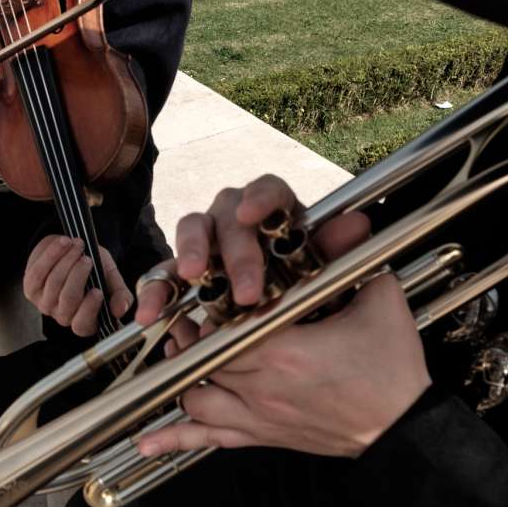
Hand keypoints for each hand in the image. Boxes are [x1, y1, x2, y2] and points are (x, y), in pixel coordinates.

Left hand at [24, 236, 132, 336]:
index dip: (89, 309)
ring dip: (66, 260)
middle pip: (68, 300)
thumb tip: (120, 309)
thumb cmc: (94, 267)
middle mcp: (63, 316)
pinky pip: (37, 273)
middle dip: (78, 276)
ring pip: (53, 284)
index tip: (97, 290)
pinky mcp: (30, 289)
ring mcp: (45, 304)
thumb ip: (119, 293)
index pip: (82, 325)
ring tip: (78, 245)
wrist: (72, 250)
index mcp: (85, 320)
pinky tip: (63, 243)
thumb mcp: (110, 278)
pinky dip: (51, 255)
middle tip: (87, 259)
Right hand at [136, 174, 369, 325]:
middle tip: (247, 291)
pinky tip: (151, 313)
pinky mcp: (185, 271)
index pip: (269, 189)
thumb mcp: (325, 270)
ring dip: (190, 251)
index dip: (260, 198)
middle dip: (236, 252)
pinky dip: (157, 291)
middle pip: (228, 214)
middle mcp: (238, 218)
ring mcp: (209, 241)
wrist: (290, 317)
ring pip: (192, 228)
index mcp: (276, 210)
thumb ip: (335, 249)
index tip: (252, 214)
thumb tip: (357, 225)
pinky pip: (166, 273)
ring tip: (194, 276)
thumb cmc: (305, 283)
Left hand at [138, 274, 430, 458]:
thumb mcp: (378, 303)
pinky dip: (176, 438)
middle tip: (196, 313)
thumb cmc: (393, 369)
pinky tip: (148, 440)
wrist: (404, 426)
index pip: (224, 321)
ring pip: (195, 394)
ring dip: (183, 372)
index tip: (211, 290)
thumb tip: (353, 221)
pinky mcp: (263, 436)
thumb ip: (354, 261)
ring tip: (181, 351)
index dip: (211, 305)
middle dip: (195, 332)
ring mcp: (259, 416)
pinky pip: (209, 439)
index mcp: (285, 349)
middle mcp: (262, 385)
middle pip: (202, 353)